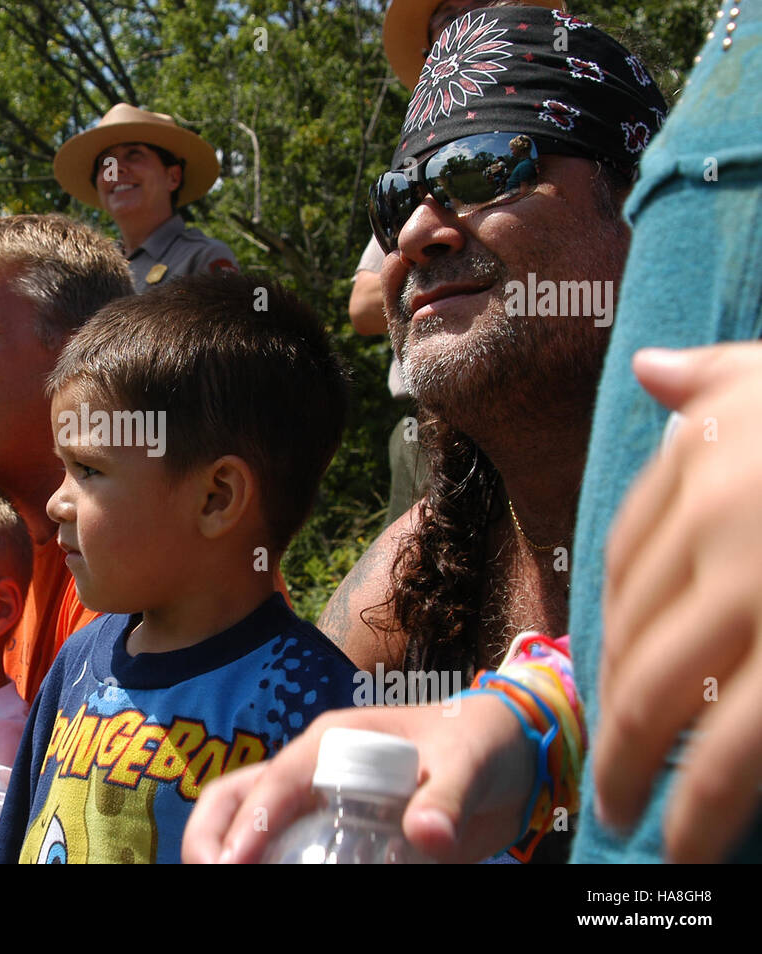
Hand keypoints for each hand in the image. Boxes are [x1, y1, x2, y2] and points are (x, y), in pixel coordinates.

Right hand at [182, 695, 532, 863]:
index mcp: (334, 740)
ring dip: (225, 848)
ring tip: (222, 880)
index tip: (234, 865)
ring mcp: (317, 797)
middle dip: (211, 835)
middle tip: (213, 875)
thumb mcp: (469, 764)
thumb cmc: (480, 744)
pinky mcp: (333, 826)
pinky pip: (285, 845)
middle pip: (237, 794)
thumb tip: (427, 838)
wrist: (508, 756)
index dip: (251, 822)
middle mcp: (312, 766)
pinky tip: (268, 879)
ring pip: (247, 817)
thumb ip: (447, 798)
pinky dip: (266, 861)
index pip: (277, 779)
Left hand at [597, 342, 761, 861]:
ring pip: (662, 697)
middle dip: (609, 715)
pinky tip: (693, 834)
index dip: (611, 629)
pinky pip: (739, 745)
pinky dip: (707, 802)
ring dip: (633, 769)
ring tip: (626, 820)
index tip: (606, 676)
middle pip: (632, 636)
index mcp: (708, 457)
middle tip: (602, 774)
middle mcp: (721, 522)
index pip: (621, 559)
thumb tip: (651, 372)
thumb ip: (721, 380)